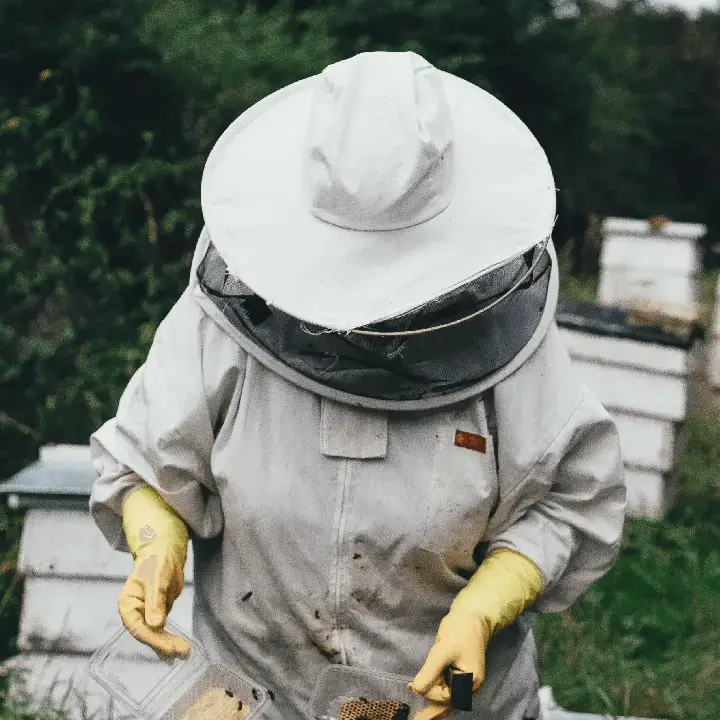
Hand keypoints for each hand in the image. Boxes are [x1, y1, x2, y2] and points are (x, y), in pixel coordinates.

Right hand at [118, 540, 189, 656]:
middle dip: (163, 644)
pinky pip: (162, 630)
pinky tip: (179, 647)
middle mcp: (134, 613)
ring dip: (168, 644)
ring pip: (154, 635)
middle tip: (182, 651)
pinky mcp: (156, 615)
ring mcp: (145, 615)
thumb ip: (155, 602)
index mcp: (127, 604)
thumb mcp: (156, 580)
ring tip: (184, 652)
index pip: (137, 627)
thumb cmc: (157, 563)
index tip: (169, 647)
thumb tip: (155, 625)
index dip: (153, 639)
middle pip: (147, 633)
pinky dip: (169, 638)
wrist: (165, 554)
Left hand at [408, 611, 489, 710]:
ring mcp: (464, 680)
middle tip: (414, 714)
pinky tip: (422, 692)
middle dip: (430, 706)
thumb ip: (430, 672)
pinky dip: (434, 690)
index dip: (430, 693)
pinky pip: (446, 687)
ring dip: (431, 697)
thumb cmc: (459, 632)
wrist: (470, 615)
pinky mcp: (458, 673)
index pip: (447, 697)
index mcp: (470, 683)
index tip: (413, 686)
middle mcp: (469, 686)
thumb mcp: (442, 651)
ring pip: (446, 696)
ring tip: (417, 711)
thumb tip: (417, 690)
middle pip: (447, 701)